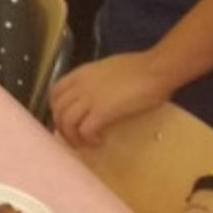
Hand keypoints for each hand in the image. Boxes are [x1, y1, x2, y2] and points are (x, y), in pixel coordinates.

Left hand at [50, 52, 179, 146]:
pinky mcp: (102, 112)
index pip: (55, 92)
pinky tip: (99, 142)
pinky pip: (84, 131)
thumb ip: (95, 80)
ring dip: (73, 137)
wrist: (156, 70)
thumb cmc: (141, 68)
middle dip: (62, 128)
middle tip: (74, 138)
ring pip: (66, 123)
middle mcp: (80, 86)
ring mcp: (89, 99)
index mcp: (81, 74)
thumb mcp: (108, 69)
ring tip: (85, 144)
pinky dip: (88, 139)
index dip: (57, 108)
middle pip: (58, 110)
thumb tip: (97, 93)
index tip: (65, 119)